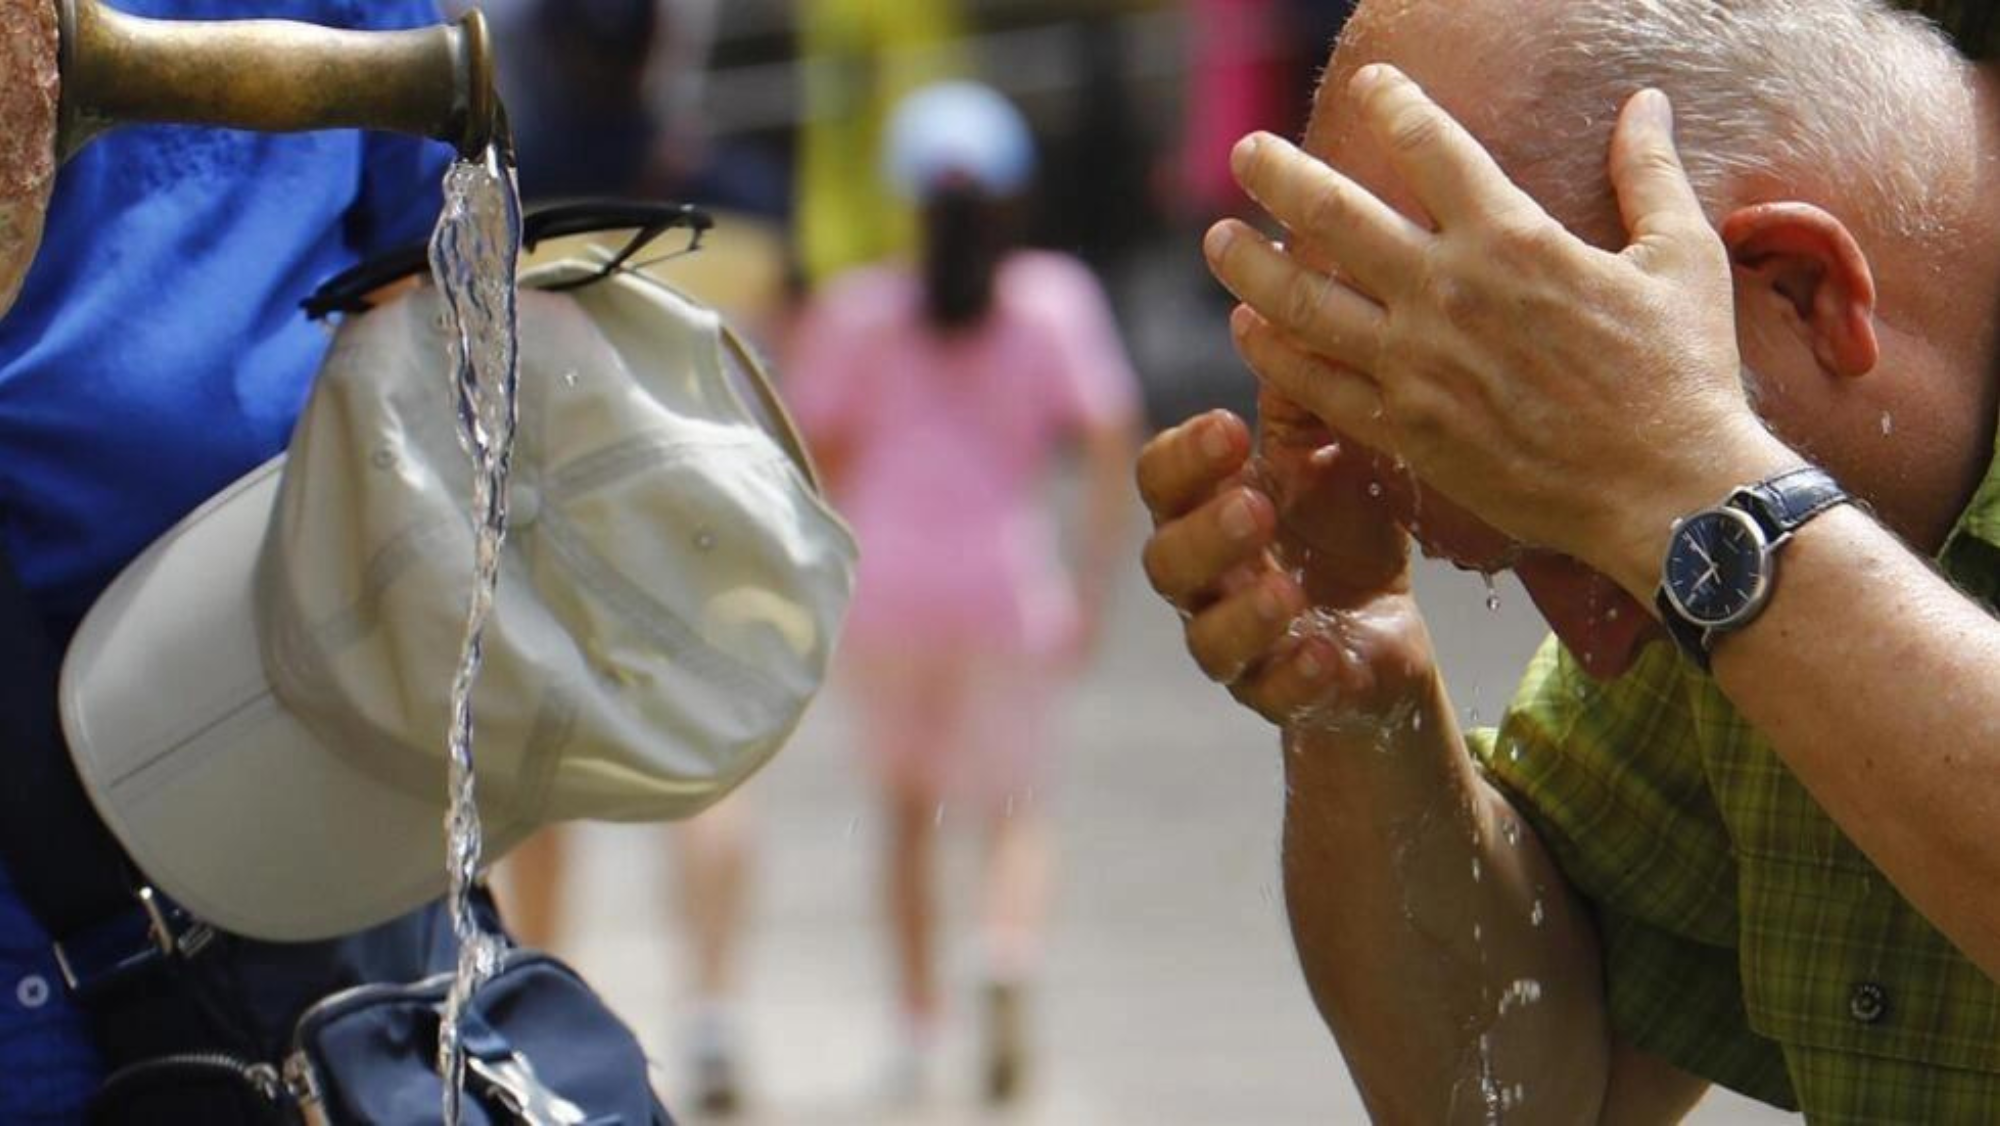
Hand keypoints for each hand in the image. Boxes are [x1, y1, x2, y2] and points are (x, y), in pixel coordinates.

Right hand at [1136, 398, 1435, 729]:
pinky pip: (1271, 696)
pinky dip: (1294, 678)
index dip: (1185, 457)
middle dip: (1206, 533)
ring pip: (1207, 639)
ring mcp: (1238, 643)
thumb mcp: (1332, 454)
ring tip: (1287, 591)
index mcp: (1206, 506)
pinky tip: (1324, 656)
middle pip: (1167, 561)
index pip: (1162, 480)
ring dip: (1243, 614)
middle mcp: (1206, 578)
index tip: (1229, 428)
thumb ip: (1303, 401)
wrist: (1386, 626)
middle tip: (1253, 506)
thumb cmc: (1342, 526)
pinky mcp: (1283, 694)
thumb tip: (1285, 308)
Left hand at [1204, 66, 1799, 597]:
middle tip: (1245, 153)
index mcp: (1513, 238)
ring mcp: (1417, 364)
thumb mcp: (1682, 257)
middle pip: (1334, 216)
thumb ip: (1650, 174)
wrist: (1666, 492)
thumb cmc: (1682, 374)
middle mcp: (1448, 292)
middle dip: (1279, 176)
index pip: (1431, 147)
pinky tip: (1249, 330)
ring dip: (1251, 266)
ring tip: (1218, 240)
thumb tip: (1645, 103)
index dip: (1393, 105)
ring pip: (1304, 303)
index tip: (1369, 86)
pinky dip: (1275, 355)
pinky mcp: (1405, 429)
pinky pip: (1318, 386)